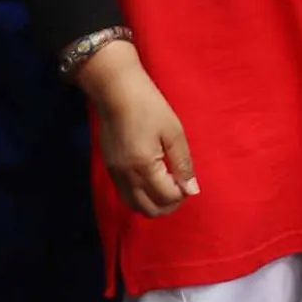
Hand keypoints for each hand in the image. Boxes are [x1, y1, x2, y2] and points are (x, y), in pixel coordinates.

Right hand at [78, 41, 197, 215]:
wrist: (116, 90)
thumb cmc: (149, 106)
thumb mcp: (174, 132)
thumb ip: (183, 164)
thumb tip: (192, 190)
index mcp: (144, 166)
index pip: (166, 197)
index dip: (182, 194)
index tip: (188, 181)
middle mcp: (126, 176)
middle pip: (149, 210)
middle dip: (168, 205)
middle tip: (180, 189)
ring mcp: (115, 174)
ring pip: (134, 206)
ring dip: (153, 204)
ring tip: (167, 187)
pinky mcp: (109, 168)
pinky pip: (125, 195)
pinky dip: (140, 196)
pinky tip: (151, 181)